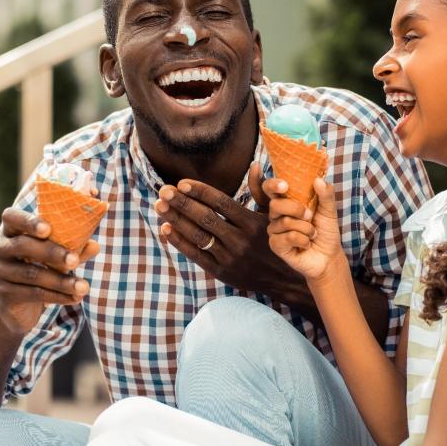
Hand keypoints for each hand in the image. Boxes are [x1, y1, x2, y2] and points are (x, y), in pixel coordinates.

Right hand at [0, 208, 98, 334]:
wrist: (19, 306)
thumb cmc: (42, 268)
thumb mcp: (58, 256)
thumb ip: (74, 249)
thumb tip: (94, 246)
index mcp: (11, 230)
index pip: (11, 217)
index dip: (28, 221)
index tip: (48, 229)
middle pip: (23, 245)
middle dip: (52, 253)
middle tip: (74, 261)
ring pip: (32, 274)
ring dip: (61, 281)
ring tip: (84, 287)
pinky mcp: (4, 293)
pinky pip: (33, 293)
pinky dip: (57, 296)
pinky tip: (75, 298)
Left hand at [155, 164, 279, 290]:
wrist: (286, 280)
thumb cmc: (279, 240)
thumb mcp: (274, 216)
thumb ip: (261, 191)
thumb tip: (253, 165)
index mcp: (253, 223)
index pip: (221, 203)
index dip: (200, 192)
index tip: (182, 183)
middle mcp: (241, 240)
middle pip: (205, 218)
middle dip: (182, 203)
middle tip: (163, 190)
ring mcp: (230, 258)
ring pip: (198, 236)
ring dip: (176, 220)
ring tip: (160, 206)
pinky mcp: (223, 272)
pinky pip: (196, 255)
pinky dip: (179, 242)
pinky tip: (166, 228)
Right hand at [265, 177, 343, 280]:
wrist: (329, 256)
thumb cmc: (326, 231)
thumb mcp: (329, 211)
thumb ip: (325, 194)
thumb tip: (318, 179)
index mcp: (287, 202)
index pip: (270, 189)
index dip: (272, 184)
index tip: (285, 185)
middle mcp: (277, 215)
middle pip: (275, 205)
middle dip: (295, 209)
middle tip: (309, 216)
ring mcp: (275, 230)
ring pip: (284, 222)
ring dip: (305, 228)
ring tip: (313, 233)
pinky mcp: (276, 245)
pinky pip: (287, 237)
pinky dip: (303, 240)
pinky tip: (307, 244)